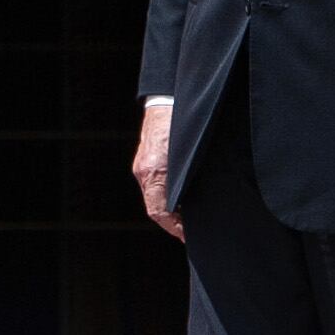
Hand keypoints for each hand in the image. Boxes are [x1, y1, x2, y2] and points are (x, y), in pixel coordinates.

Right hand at [132, 102, 179, 239]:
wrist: (169, 98)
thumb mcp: (189, 155)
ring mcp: (143, 165)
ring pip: (155, 197)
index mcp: (154, 172)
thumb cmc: (184, 123)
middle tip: (190, 233)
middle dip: (172, 223)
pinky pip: (154, 185)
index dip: (174, 228)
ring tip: (188, 221)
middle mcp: (145, 171)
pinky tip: (181, 199)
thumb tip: (191, 205)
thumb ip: (186, 179)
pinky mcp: (147, 159)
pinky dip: (166, 197)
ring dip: (170, 211)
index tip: (188, 236)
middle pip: (156, 208)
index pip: (159, 212)